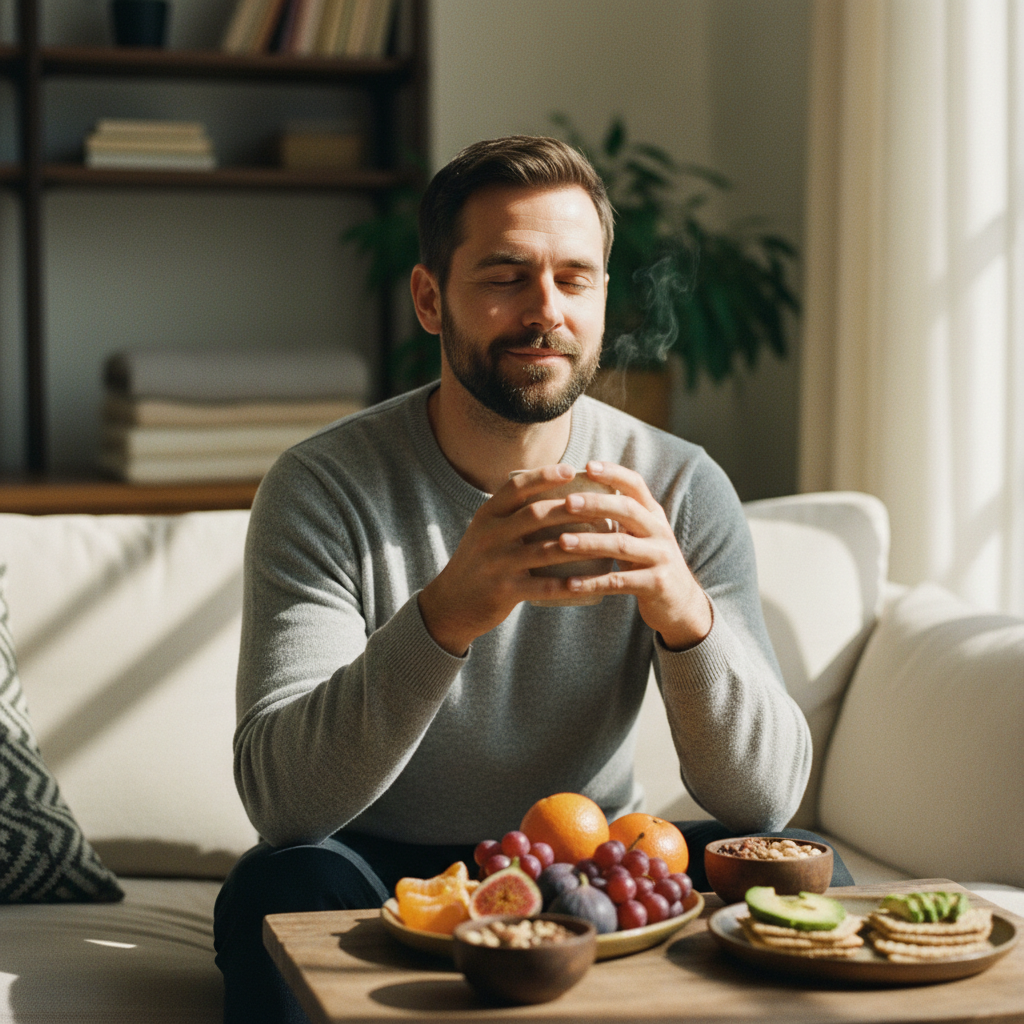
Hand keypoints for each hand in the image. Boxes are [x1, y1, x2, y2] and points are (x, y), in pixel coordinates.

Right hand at [418, 464, 610, 653]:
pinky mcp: (504, 591)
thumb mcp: (486, 531)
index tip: (570, 470)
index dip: (544, 476)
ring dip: (579, 546)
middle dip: (571, 508)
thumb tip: (556, 493)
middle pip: (536, 514)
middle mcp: (489, 535)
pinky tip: (589, 582)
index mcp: (487, 515)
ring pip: (545, 550)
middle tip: (601, 505)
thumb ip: (512, 514)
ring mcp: (496, 564)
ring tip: (605, 541)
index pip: (516, 488)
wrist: (450, 604)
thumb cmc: (480, 562)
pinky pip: (543, 587)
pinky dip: (568, 584)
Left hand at [553, 461, 712, 649]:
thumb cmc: (648, 562)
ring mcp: (660, 558)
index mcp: (653, 514)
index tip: (587, 466)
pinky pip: (619, 581)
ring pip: (621, 545)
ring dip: (589, 542)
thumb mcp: (641, 534)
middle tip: (567, 502)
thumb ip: (620, 515)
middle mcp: (659, 531)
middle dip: (596, 504)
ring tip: (562, 541)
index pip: (635, 485)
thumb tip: (574, 493)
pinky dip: (593, 583)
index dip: (613, 473)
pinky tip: (570, 584)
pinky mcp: (656, 585)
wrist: (682, 602)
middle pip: (627, 510)